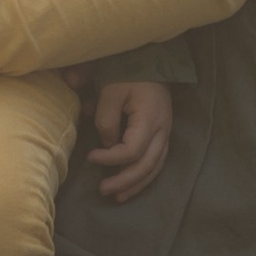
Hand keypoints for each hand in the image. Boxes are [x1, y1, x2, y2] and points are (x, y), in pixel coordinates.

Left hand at [87, 76, 172, 203]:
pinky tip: (131, 186)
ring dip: (136, 184)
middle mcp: (162, 130)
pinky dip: (144, 176)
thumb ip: (106, 119)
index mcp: (150, 118)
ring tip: (117, 197)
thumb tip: (107, 146)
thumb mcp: (111, 89)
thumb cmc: (128, 72)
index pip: (132, 150)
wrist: (151, 59)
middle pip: (147, 165)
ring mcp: (166, 134)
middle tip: (103, 190)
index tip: (90, 156)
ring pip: (155, 168)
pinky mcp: (163, 135)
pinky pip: (157, 162)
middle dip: (125, 181)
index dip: (110, 158)